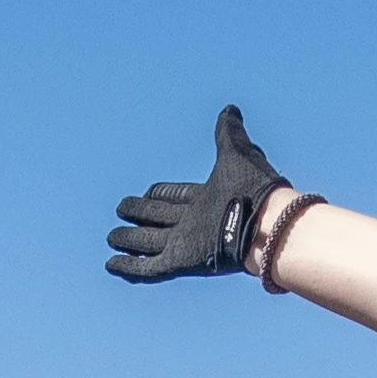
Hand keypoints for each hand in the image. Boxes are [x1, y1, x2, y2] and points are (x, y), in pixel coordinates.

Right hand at [108, 107, 295, 283]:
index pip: (175, 197)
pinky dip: (130, 267)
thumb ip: (229, 132)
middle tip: (121, 207)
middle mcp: (194, 223)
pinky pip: (149, 268)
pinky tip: (111, 264)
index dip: (161, 194)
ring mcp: (186, 245)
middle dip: (140, 214)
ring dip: (130, 240)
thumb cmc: (254, 188)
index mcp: (206, 200)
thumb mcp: (237, 152)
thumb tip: (230, 109)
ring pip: (149, 243)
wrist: (265, 223)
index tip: (147, 191)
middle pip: (159, 219)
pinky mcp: (181, 262)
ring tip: (112, 236)